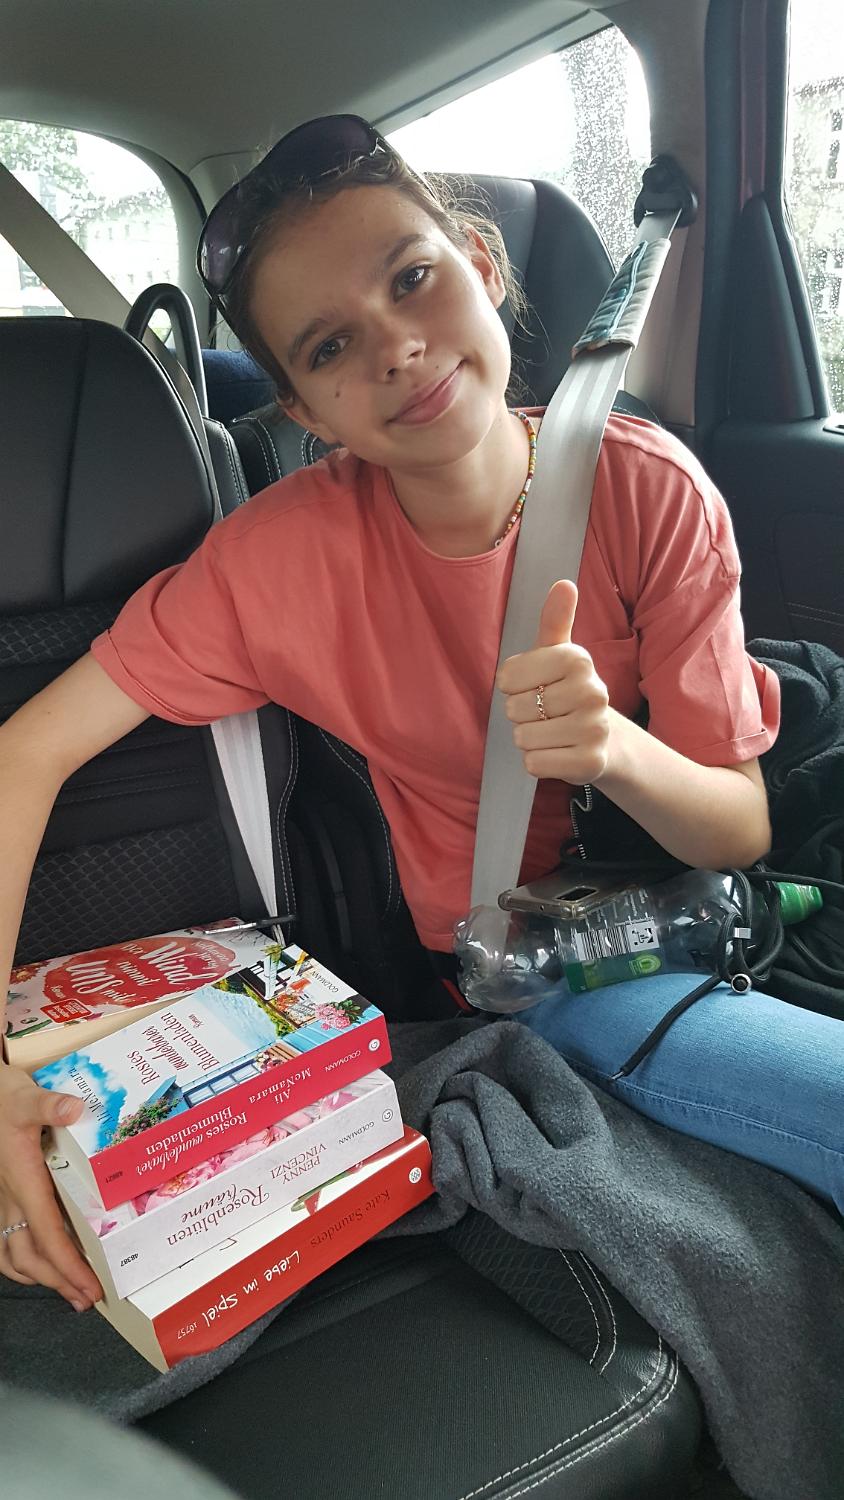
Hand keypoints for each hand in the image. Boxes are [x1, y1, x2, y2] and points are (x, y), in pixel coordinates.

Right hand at [0, 1061, 102, 1307]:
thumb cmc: (3, 1099)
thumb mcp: (27, 1098)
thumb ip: (49, 1106)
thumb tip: (73, 1109)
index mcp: (23, 1183)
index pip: (47, 1236)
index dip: (68, 1267)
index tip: (89, 1287)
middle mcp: (11, 1198)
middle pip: (31, 1256)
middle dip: (59, 1281)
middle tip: (87, 1298)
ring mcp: (4, 1200)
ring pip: (14, 1254)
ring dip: (40, 1277)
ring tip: (68, 1291)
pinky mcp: (4, 1195)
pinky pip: (5, 1241)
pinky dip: (21, 1261)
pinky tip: (37, 1265)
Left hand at [497, 579, 610, 785]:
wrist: (605, 739)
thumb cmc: (569, 691)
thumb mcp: (558, 654)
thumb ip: (554, 621)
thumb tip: (564, 583)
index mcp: (578, 659)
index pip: (508, 676)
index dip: (511, 685)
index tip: (532, 685)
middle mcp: (592, 691)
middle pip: (514, 708)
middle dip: (521, 714)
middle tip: (546, 713)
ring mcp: (593, 728)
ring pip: (523, 737)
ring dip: (529, 739)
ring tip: (552, 732)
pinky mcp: (589, 761)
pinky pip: (535, 763)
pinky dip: (538, 761)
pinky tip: (558, 752)